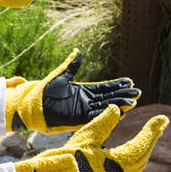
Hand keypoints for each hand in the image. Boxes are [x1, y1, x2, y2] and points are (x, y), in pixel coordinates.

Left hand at [5, 51, 139, 132]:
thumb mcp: (61, 76)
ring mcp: (83, 111)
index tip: (129, 82)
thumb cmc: (45, 91)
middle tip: (137, 93)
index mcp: (84, 91)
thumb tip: (78, 52)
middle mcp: (86, 101)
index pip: (104, 88)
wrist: (33, 105)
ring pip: (105, 107)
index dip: (116, 85)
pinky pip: (95, 117)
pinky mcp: (78, 119)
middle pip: (109, 98)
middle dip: (123, 95)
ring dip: (119, 105)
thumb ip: (72, 65)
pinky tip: (119, 111)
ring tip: (133, 102)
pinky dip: (106, 114)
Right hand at [14, 105, 167, 171]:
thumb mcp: (85, 138)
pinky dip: (134, 158)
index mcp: (117, 164)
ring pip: (136, 165)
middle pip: (142, 156)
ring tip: (150, 136)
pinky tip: (132, 152)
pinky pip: (127, 171)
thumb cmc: (65, 161)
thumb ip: (103, 123)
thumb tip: (116, 109)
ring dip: (144, 149)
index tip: (163, 119)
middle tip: (160, 125)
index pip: (141, 145)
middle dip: (152, 139)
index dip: (153, 131)